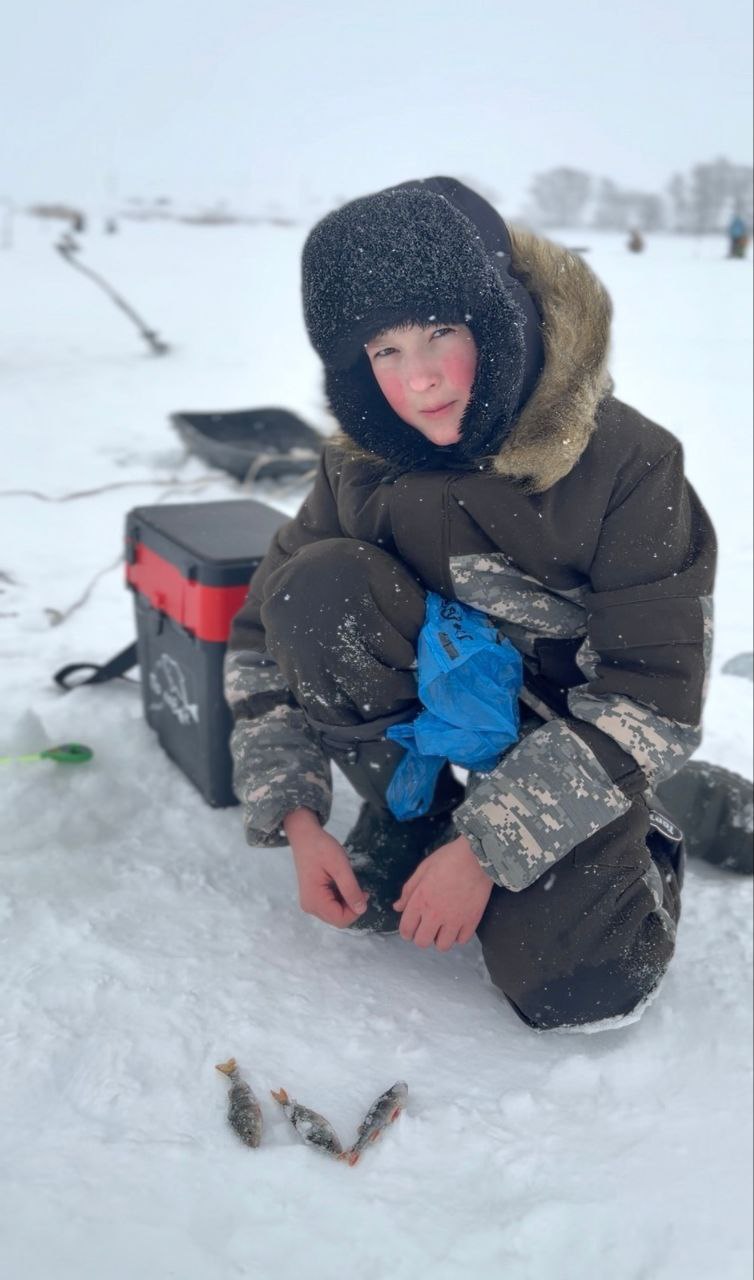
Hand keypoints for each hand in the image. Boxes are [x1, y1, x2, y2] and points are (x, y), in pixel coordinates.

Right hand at [285, 808, 368, 928]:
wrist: (305, 836)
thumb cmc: (321, 848)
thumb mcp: (340, 867)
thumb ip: (351, 889)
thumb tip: (362, 909)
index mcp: (314, 900)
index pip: (341, 920)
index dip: (356, 910)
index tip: (365, 892)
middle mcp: (310, 906)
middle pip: (338, 919)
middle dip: (352, 906)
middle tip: (359, 887)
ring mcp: (310, 903)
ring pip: (336, 913)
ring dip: (347, 902)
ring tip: (348, 882)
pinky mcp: (313, 898)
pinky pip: (331, 906)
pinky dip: (341, 898)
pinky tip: (341, 883)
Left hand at [393, 835, 492, 950]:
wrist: (477, 858)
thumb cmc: (448, 859)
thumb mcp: (423, 869)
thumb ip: (409, 890)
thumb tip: (398, 907)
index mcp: (420, 901)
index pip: (406, 930)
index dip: (406, 932)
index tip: (410, 929)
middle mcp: (435, 915)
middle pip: (422, 942)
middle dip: (421, 937)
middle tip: (427, 928)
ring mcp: (454, 920)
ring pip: (443, 946)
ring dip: (440, 939)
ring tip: (443, 928)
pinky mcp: (471, 921)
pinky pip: (462, 940)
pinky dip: (458, 936)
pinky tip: (458, 925)